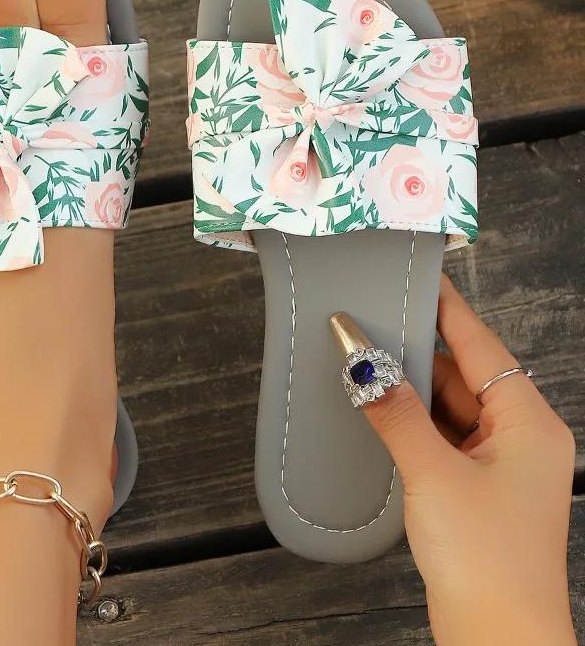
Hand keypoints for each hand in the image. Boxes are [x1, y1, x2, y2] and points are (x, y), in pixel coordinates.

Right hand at [360, 274, 575, 645]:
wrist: (498, 641)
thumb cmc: (486, 561)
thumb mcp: (432, 472)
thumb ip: (392, 409)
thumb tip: (358, 355)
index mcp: (529, 423)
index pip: (481, 345)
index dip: (445, 308)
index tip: (414, 277)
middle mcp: (520, 437)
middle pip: (464, 373)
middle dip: (418, 348)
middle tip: (373, 317)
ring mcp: (499, 464)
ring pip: (450, 405)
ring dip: (412, 386)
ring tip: (369, 356)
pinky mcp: (476, 488)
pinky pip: (443, 434)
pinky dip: (413, 419)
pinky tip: (382, 407)